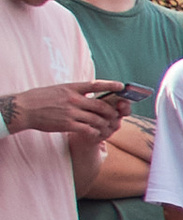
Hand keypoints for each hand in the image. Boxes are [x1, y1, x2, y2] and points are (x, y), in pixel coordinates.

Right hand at [5, 79, 125, 147]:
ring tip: (107, 126)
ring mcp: (71, 112)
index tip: (121, 86)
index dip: (110, 85)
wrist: (25, 109)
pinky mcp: (67, 124)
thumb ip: (74, 91)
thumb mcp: (59, 89)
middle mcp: (73, 99)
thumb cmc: (40, 98)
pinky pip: (87, 129)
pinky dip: (94, 132)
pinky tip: (96, 134)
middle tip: (116, 115)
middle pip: (100, 105)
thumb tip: (88, 92)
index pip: (95, 85)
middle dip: (111, 111)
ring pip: (96, 118)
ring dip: (104, 123)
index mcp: (72, 87)